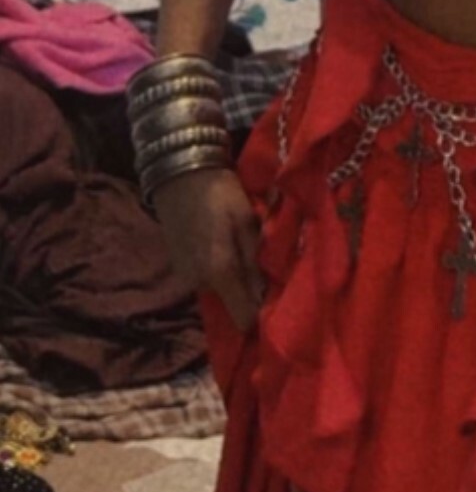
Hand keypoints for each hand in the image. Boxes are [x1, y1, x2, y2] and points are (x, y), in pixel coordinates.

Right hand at [152, 165, 265, 334]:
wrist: (179, 172)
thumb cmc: (220, 194)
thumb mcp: (247, 222)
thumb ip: (256, 261)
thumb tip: (269, 295)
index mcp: (219, 274)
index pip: (243, 319)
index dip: (262, 317)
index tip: (279, 304)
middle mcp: (199, 283)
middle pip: (232, 304)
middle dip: (251, 293)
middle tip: (269, 271)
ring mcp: (186, 275)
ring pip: (220, 290)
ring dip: (235, 280)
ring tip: (250, 257)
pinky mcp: (180, 265)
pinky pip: (207, 278)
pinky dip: (220, 270)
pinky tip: (228, 248)